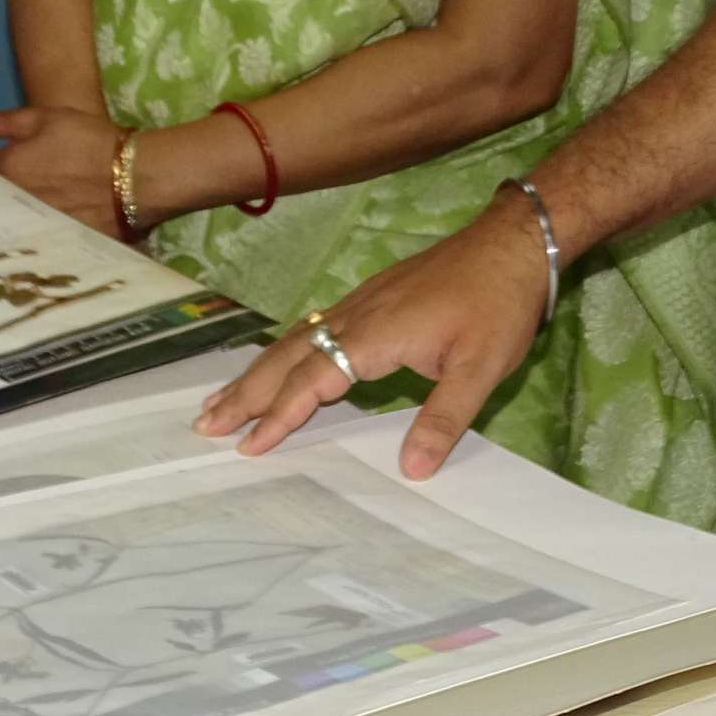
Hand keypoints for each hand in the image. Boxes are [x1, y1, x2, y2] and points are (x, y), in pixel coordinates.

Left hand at [0, 103, 126, 232]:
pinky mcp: (56, 242)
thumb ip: (10, 121)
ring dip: (11, 217)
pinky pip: (37, 239)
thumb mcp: (49, 118)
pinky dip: (35, 234)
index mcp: (9, 170)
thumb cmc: (89, 141)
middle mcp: (14, 202)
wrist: (135, 178)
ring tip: (18, 214)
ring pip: (12, 222)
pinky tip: (40, 233)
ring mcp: (34, 225)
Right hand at [193, 196, 549, 476]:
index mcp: (375, 334)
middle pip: (287, 356)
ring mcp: (358, 303)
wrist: (510, 244)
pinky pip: (310, 327)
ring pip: (294, 339)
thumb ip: (443, 419)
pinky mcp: (369, 298)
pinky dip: (282, 352)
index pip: (314, 379)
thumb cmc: (497, 306)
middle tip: (205, 424)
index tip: (249, 446)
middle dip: (245, 392)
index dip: (281, 415)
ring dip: (256, 372)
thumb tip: (411, 470)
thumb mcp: (480, 369)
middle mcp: (355, 315)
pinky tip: (276, 363)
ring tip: (222, 401)